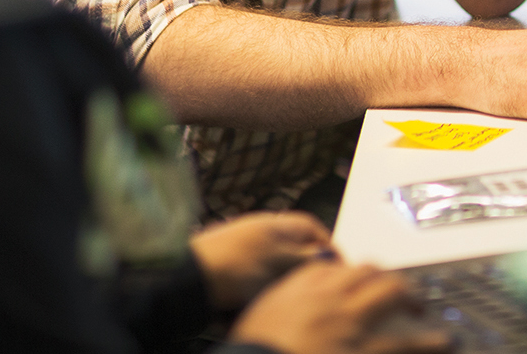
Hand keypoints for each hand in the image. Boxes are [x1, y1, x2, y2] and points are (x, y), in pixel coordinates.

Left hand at [190, 210, 333, 310]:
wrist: (188, 279)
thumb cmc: (235, 265)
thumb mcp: (281, 262)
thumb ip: (309, 258)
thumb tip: (330, 257)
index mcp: (279, 223)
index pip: (315, 230)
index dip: (329, 250)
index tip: (338, 270)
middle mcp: (263, 232)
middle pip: (295, 251)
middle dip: (301, 272)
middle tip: (305, 290)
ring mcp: (245, 250)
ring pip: (274, 270)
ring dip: (277, 285)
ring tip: (275, 298)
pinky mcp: (230, 269)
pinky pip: (252, 282)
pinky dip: (255, 292)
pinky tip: (253, 303)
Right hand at [229, 260, 450, 353]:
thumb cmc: (252, 352)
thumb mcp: (258, 319)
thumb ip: (282, 307)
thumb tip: (294, 310)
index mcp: (299, 290)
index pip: (331, 267)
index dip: (350, 274)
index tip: (361, 281)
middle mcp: (329, 299)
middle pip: (368, 273)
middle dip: (387, 279)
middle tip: (400, 291)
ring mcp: (350, 324)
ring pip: (393, 295)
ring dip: (413, 300)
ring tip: (426, 310)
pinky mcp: (365, 350)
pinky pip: (404, 343)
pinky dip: (428, 342)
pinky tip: (445, 342)